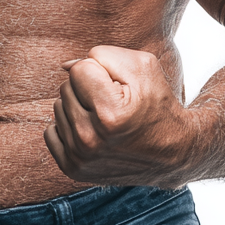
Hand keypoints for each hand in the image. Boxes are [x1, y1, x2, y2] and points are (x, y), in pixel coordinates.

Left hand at [44, 45, 192, 188]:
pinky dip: (69, 126)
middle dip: (88, 88)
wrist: (173, 152)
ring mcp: (81, 158)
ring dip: (79, 106)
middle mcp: (91, 140)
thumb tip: (65, 66)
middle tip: (115, 103)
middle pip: (66, 87)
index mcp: (110, 114)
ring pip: (58, 107)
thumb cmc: (157, 102)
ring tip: (105, 117)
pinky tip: (91, 131)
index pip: (78, 70)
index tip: (119, 87)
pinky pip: (51, 132)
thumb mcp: (141, 67)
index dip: (99, 71)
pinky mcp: (73, 169)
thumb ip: (101, 55)